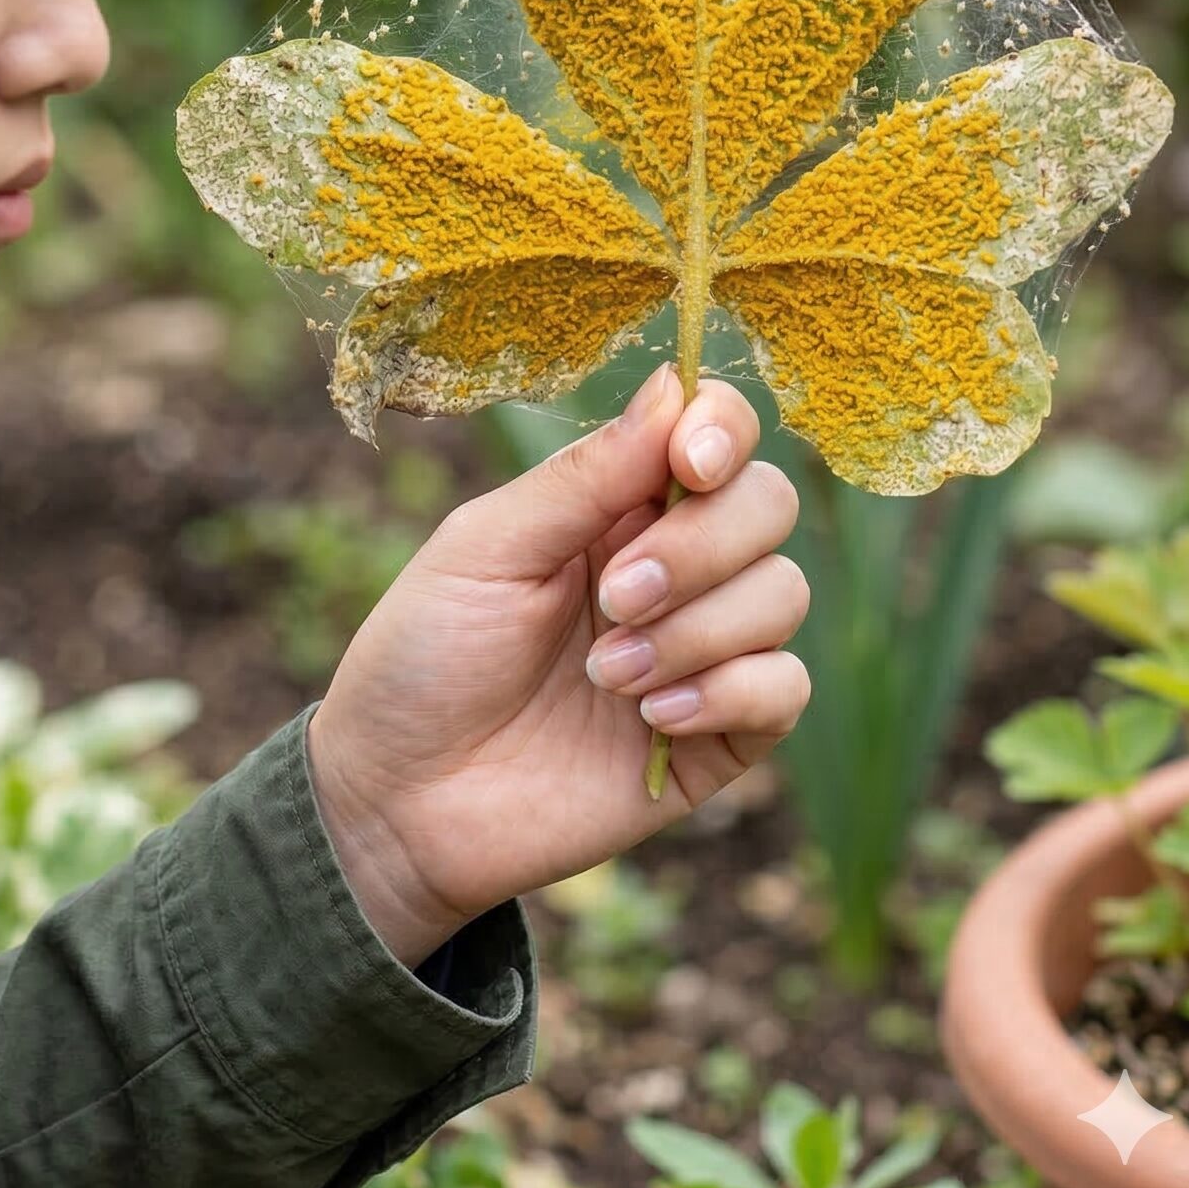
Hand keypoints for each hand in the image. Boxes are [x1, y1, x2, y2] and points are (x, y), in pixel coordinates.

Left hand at [306, 364, 811, 966]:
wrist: (403, 799)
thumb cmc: (425, 657)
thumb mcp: (484, 549)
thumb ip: (582, 478)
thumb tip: (671, 388)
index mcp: (612, 503)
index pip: (713, 431)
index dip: (722, 431)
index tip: (691, 462)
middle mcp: (672, 563)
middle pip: (767, 504)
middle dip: (702, 546)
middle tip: (613, 597)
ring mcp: (702, 648)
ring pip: (784, 593)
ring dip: (696, 631)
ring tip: (602, 674)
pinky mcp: (720, 735)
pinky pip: (785, 687)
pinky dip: (727, 693)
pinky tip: (648, 717)